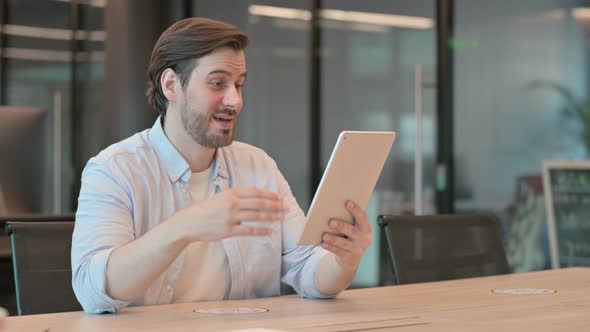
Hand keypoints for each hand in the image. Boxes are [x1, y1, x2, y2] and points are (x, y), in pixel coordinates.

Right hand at [172, 187, 287, 241]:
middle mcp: (232, 203)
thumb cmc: (204, 210)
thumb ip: (236, 195)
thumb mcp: (220, 197)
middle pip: (259, 204)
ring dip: (272, 217)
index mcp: (231, 193)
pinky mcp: (228, 230)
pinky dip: (260, 231)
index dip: (269, 195)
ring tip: (281, 218)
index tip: (280, 197)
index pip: (255, 193)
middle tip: (286, 207)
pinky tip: (269, 232)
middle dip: (275, 205)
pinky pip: (248, 231)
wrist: (188, 223)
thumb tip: (254, 191)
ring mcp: (230, 217)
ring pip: (256, 216)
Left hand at [321, 200, 371, 272]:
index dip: (356, 210)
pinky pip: (338, 252)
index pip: (362, 217)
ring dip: (334, 239)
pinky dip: (330, 247)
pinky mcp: (349, 258)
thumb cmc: (349, 236)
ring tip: (324, 235)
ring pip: (344, 243)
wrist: (351, 257)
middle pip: (352, 231)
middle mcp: (364, 239)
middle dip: (341, 226)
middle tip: (331, 222)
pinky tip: (323, 243)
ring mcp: (357, 249)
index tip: (347, 202)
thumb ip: (348, 219)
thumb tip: (333, 207)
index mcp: (366, 227)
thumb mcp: (352, 227)